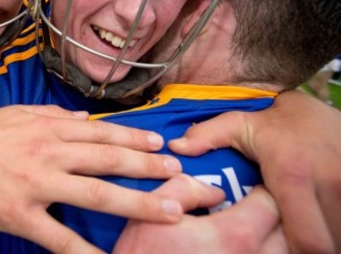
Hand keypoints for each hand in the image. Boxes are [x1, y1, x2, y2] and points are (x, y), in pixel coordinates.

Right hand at [0, 104, 185, 253]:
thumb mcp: (18, 114)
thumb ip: (54, 114)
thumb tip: (85, 118)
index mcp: (49, 129)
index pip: (102, 133)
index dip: (135, 138)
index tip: (162, 145)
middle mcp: (49, 153)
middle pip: (108, 160)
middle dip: (148, 167)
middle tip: (180, 175)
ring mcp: (37, 185)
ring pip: (95, 194)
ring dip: (135, 202)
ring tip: (168, 211)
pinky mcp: (20, 214)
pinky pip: (59, 237)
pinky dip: (85, 251)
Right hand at [114, 178, 285, 253]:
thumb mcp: (151, 211)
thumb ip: (185, 188)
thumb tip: (213, 190)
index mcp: (233, 236)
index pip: (271, 204)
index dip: (260, 191)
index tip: (248, 190)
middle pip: (285, 234)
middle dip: (272, 217)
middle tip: (252, 210)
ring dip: (268, 242)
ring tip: (246, 232)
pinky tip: (232, 252)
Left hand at [169, 89, 340, 253]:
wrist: (326, 105)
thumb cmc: (283, 118)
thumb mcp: (243, 121)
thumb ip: (209, 134)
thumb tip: (176, 147)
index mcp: (293, 174)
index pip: (306, 239)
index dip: (292, 250)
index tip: (273, 243)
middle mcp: (328, 184)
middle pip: (326, 245)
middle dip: (307, 247)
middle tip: (286, 241)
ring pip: (339, 235)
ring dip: (323, 236)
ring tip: (300, 229)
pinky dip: (332, 227)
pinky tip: (315, 220)